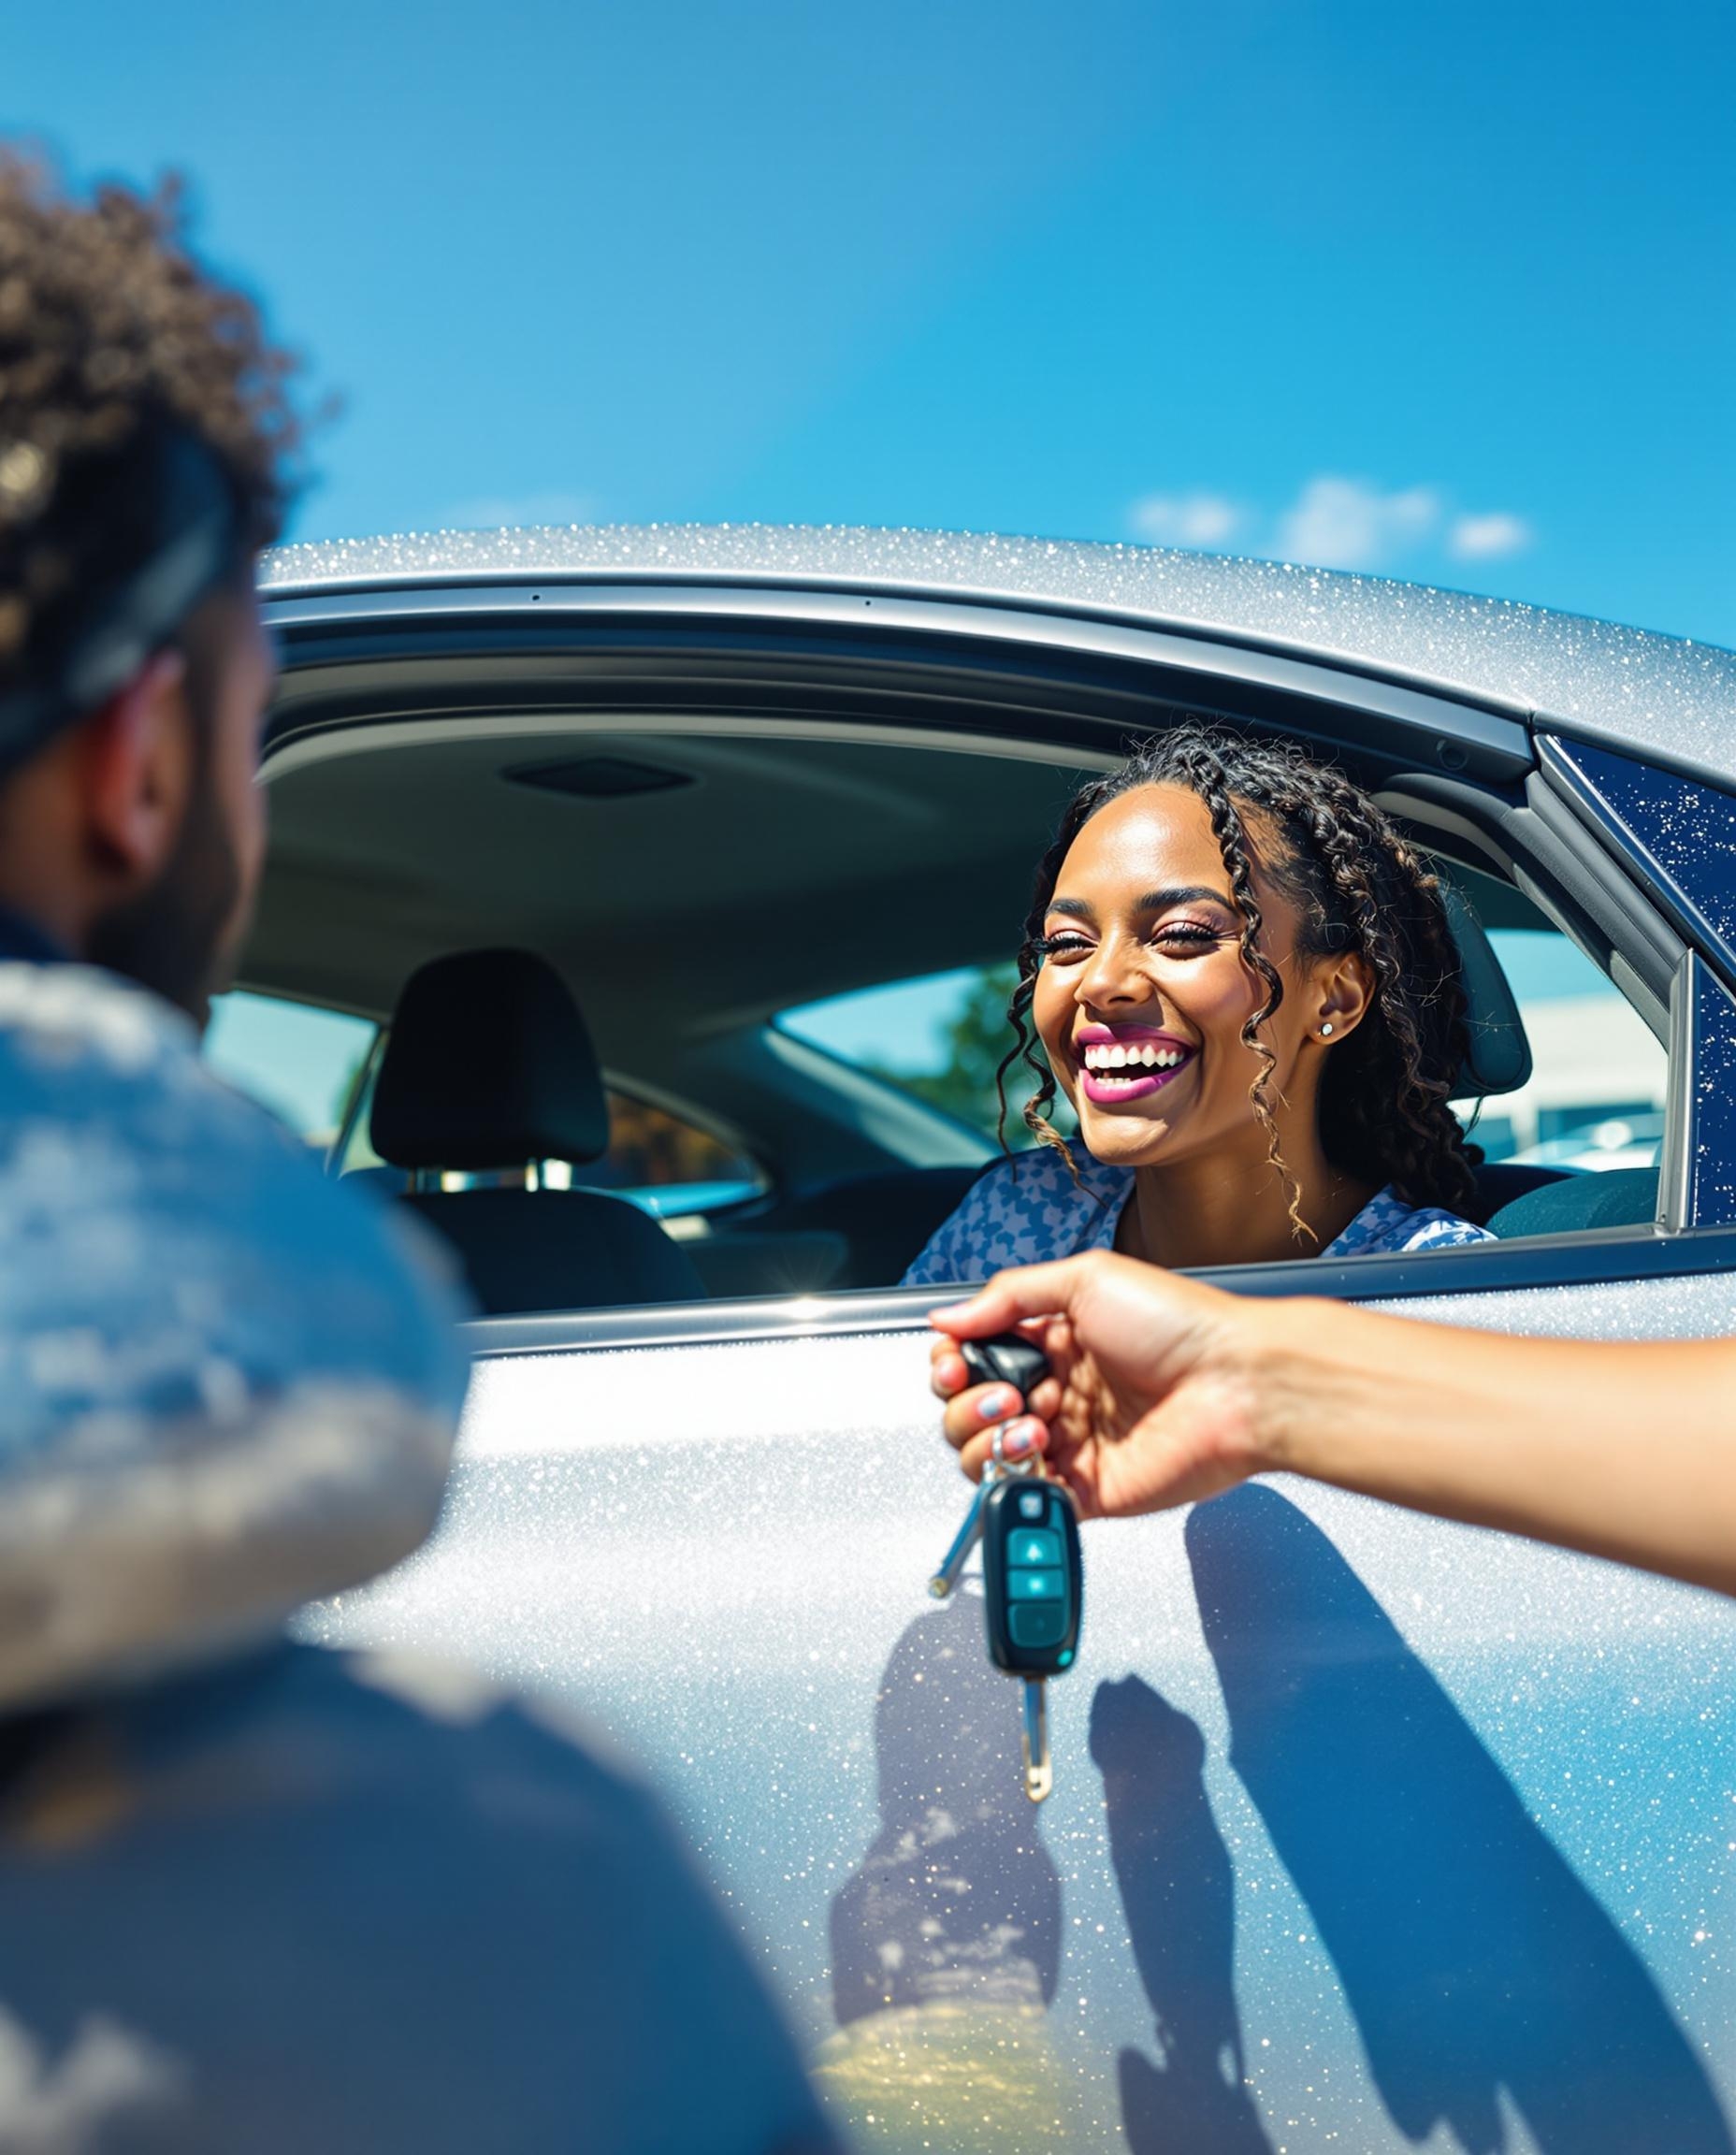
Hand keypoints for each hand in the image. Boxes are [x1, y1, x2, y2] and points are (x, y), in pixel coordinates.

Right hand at [927, 1251, 1276, 1519]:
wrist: (1237, 1384)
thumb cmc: (1182, 1326)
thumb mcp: (1088, 1279)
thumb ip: (1009, 1296)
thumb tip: (946, 1316)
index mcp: (1055, 1343)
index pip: (976, 1359)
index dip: (953, 1363)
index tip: (954, 1362)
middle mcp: (1059, 1393)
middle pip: (971, 1411)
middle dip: (969, 1403)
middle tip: (1005, 1393)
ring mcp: (1070, 1444)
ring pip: (987, 1456)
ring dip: (988, 1439)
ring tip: (1029, 1421)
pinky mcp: (1087, 1490)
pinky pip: (1028, 1499)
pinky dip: (1013, 1483)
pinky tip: (1035, 1453)